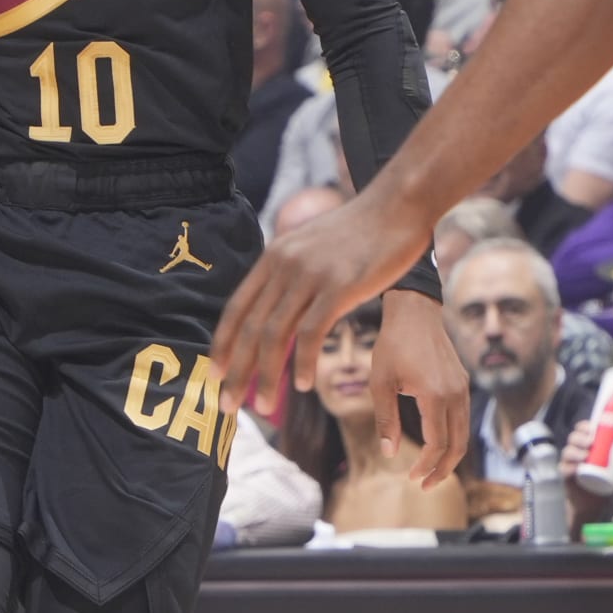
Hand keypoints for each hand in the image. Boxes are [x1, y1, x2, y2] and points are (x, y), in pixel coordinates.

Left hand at [212, 188, 437, 411]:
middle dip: (235, 371)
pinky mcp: (339, 286)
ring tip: (262, 407)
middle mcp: (284, 266)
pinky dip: (302, 362)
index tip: (214, 375)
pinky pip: (311, 332)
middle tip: (225, 406)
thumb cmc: (360, 232)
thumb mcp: (312, 246)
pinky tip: (302, 385)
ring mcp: (310, 275)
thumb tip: (276, 304)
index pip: (236, 308)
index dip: (223, 344)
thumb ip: (291, 272)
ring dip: (266, 377)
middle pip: (250, 328)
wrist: (398, 205)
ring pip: (275, 335)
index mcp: (274, 257)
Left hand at [367, 288, 468, 488]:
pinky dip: (453, 437)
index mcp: (436, 395)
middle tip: (424, 485)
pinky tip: (437, 444)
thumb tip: (390, 453)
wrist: (414, 312)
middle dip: (442, 469)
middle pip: (458, 445)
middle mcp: (455, 394)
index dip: (426, 465)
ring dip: (450, 456)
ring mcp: (462, 388)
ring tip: (431, 471)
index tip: (410, 477)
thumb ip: (386, 420)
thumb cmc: (392, 345)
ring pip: (464, 433)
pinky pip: (463, 418)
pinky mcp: (462, 383)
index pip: (438, 444)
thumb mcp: (380, 383)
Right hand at [559, 414, 598, 485]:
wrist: (592, 502)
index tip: (593, 428)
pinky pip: (563, 468)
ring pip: (567, 451)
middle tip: (591, 442)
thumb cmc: (604, 480)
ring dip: (575, 451)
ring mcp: (569, 463)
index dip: (585, 426)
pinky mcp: (565, 476)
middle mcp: (576, 450)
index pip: (582, 430)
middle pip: (573, 438)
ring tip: (585, 456)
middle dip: (580, 437)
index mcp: (586, 444)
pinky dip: (569, 467)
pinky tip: (576, 468)